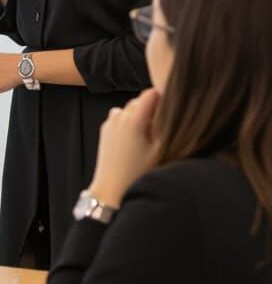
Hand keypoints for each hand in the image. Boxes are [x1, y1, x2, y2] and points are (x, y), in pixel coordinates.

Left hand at [89, 88, 161, 207]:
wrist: (112, 190)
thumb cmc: (139, 173)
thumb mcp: (162, 150)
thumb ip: (169, 127)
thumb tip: (179, 112)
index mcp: (134, 117)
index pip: (152, 93)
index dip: (165, 99)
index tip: (173, 112)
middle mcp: (120, 115)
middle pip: (142, 101)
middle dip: (153, 110)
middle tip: (163, 130)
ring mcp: (110, 121)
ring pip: (132, 109)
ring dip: (141, 117)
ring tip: (149, 138)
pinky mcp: (105, 129)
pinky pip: (122, 118)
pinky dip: (131, 124)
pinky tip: (136, 143)